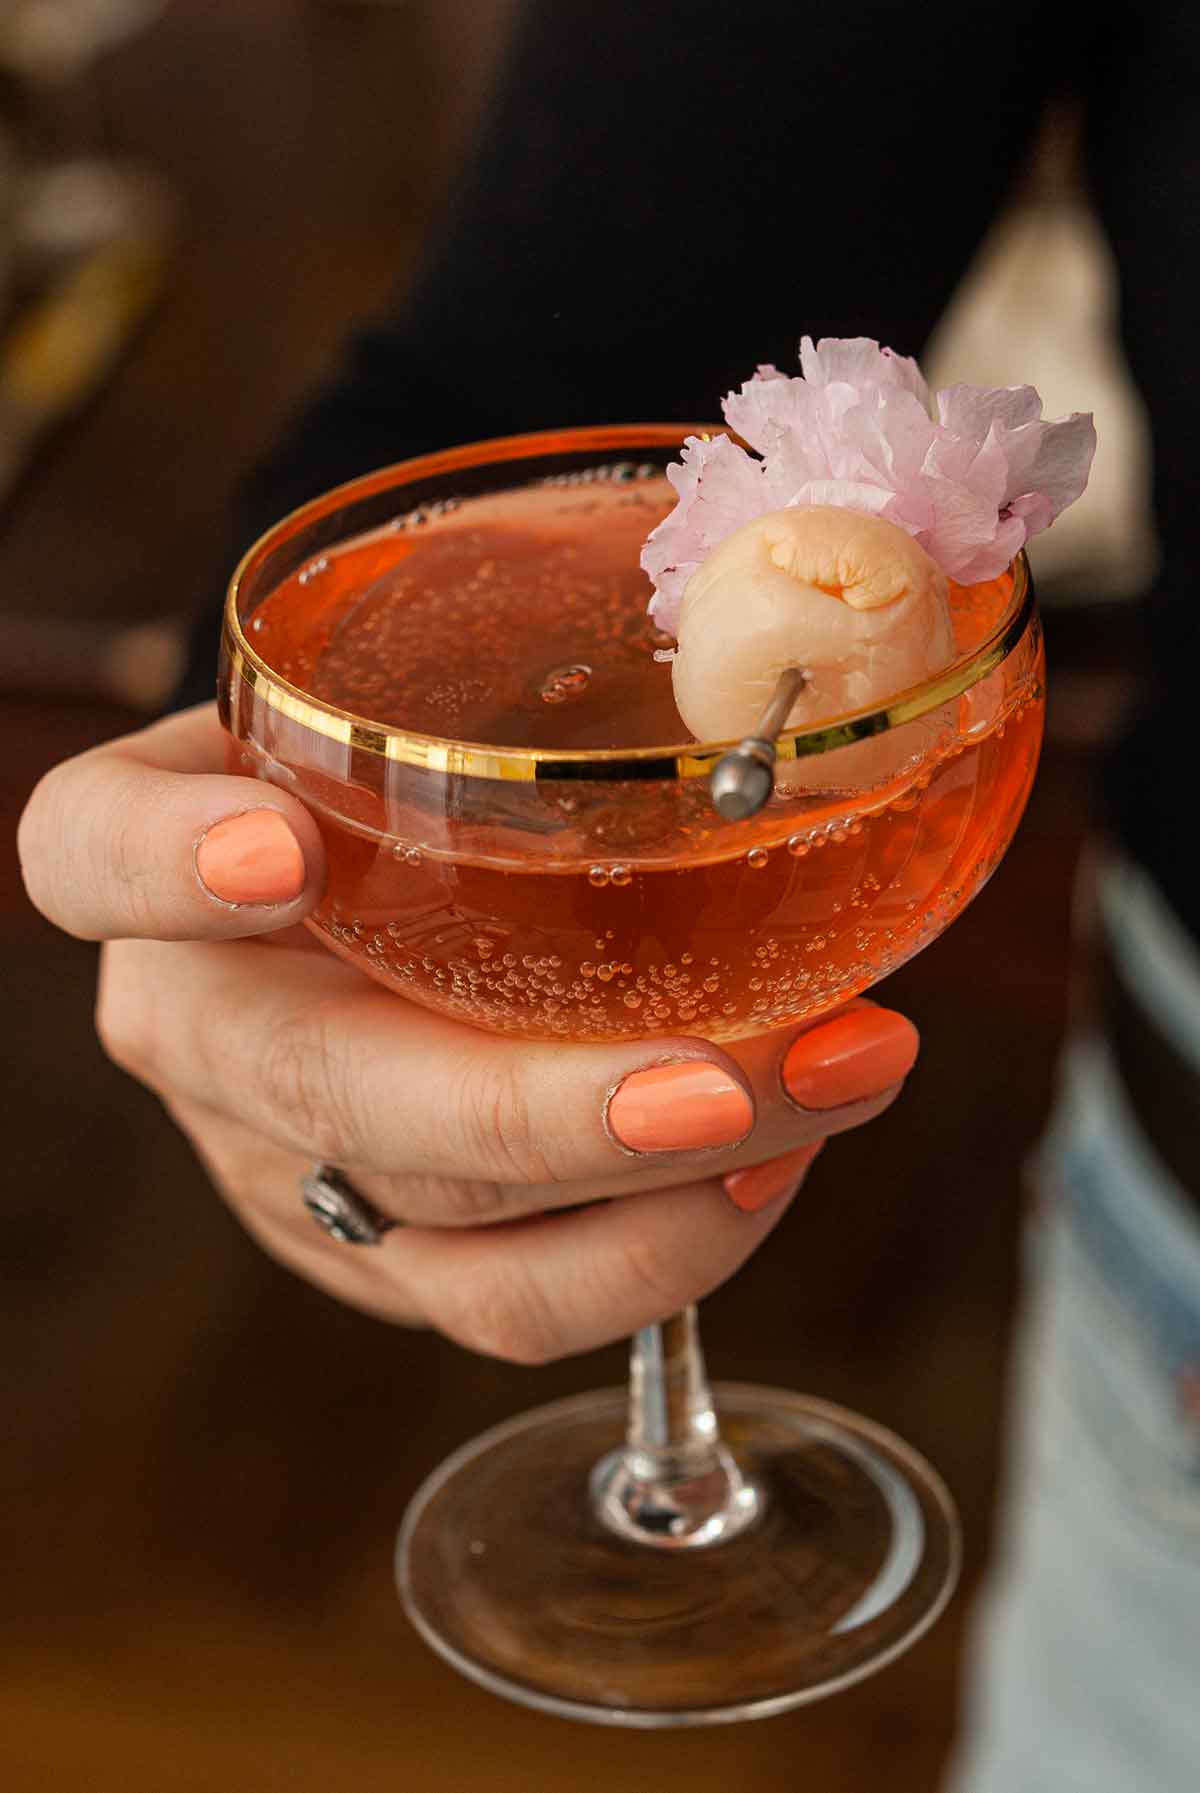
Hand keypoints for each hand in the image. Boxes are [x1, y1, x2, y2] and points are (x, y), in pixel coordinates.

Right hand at [19, 704, 919, 1361]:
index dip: (163, 861)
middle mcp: (202, 1024)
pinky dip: (665, 1250)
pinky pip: (514, 1300)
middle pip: (322, 1091)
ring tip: (827, 1086)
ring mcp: (286, 1159)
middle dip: (538, 1105)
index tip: (278, 851)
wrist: (392, 871)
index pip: (93, 849)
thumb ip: (516, 641)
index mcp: (162, 850)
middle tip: (725, 1076)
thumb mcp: (422, 678)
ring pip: (440, 1225)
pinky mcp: (382, 1253)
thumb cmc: (427, 751)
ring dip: (654, 1194)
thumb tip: (807, 571)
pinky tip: (776, 1157)